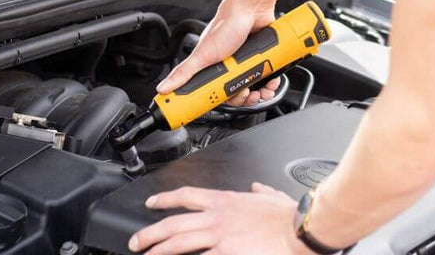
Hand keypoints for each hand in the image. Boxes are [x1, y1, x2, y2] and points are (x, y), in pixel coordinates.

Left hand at [128, 183, 312, 254]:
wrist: (298, 230)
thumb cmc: (286, 216)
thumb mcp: (270, 196)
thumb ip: (260, 191)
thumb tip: (256, 187)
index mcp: (225, 200)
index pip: (187, 195)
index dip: (166, 198)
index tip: (153, 202)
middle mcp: (217, 215)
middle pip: (174, 221)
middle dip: (151, 231)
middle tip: (136, 240)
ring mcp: (219, 235)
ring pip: (178, 241)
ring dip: (158, 249)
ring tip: (144, 254)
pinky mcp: (225, 252)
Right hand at [156, 0, 279, 107]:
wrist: (253, 7)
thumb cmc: (226, 24)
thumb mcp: (203, 53)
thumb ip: (184, 72)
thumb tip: (164, 87)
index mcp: (212, 68)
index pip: (212, 94)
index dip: (219, 103)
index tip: (225, 106)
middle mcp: (229, 66)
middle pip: (236, 94)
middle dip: (244, 99)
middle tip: (248, 95)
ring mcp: (246, 63)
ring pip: (254, 87)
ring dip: (261, 93)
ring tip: (263, 89)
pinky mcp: (262, 58)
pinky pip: (267, 76)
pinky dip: (271, 81)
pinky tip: (272, 79)